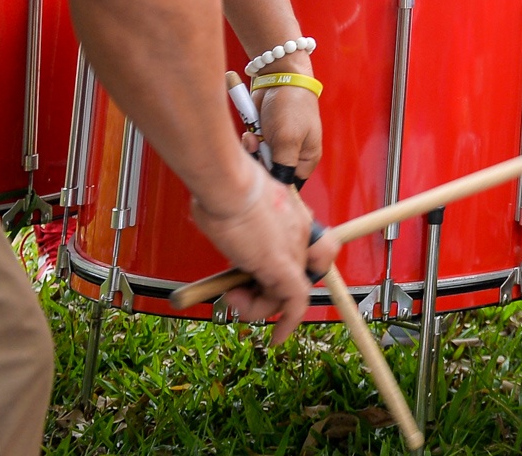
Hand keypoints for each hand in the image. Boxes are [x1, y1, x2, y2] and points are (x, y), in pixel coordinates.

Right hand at [188, 160, 338, 344]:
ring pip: (289, 294)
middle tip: (240, 290)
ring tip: (232, 296)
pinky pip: (295, 303)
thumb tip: (215, 217)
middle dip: (269, 290)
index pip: (305, 244)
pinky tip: (276, 339)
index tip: (264, 271)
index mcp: (289, 214)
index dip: (293, 262)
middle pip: (298, 273)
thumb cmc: (224, 186)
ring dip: (259, 307)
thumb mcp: (231, 202)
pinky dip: (287, 323)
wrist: (228, 183)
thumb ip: (232, 218)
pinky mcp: (282, 266)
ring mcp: (293, 250)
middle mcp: (299, 233)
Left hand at [254, 83, 321, 181]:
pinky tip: (251, 130)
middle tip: (260, 150)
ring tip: (255, 135)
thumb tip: (279, 187)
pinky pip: (252, 147)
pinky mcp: (263, 134)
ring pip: (258, 160)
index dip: (277, 183)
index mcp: (306, 158)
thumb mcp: (288, 141)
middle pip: (271, 173)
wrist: (278, 77)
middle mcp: (292, 153)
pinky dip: (249, 140)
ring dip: (253, 150)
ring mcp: (277, 143)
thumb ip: (283, 167)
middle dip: (261, 163)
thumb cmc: (291, 107)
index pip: (291, 183)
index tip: (265, 177)